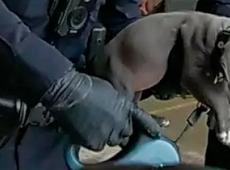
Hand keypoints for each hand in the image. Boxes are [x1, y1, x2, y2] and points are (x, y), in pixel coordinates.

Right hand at [40, 69, 160, 150]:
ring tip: (94, 123)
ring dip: (106, 135)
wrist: (71, 92)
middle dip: (120, 130)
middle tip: (109, 123)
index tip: (159, 132)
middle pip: (126, 134)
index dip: (152, 126)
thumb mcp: (113, 90)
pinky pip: (97, 145)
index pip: (144, 120)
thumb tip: (119, 112)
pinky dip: (92, 139)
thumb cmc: (89, 85)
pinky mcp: (95, 143)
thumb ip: (120, 104)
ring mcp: (109, 135)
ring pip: (111, 141)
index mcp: (127, 108)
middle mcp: (121, 124)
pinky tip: (85, 128)